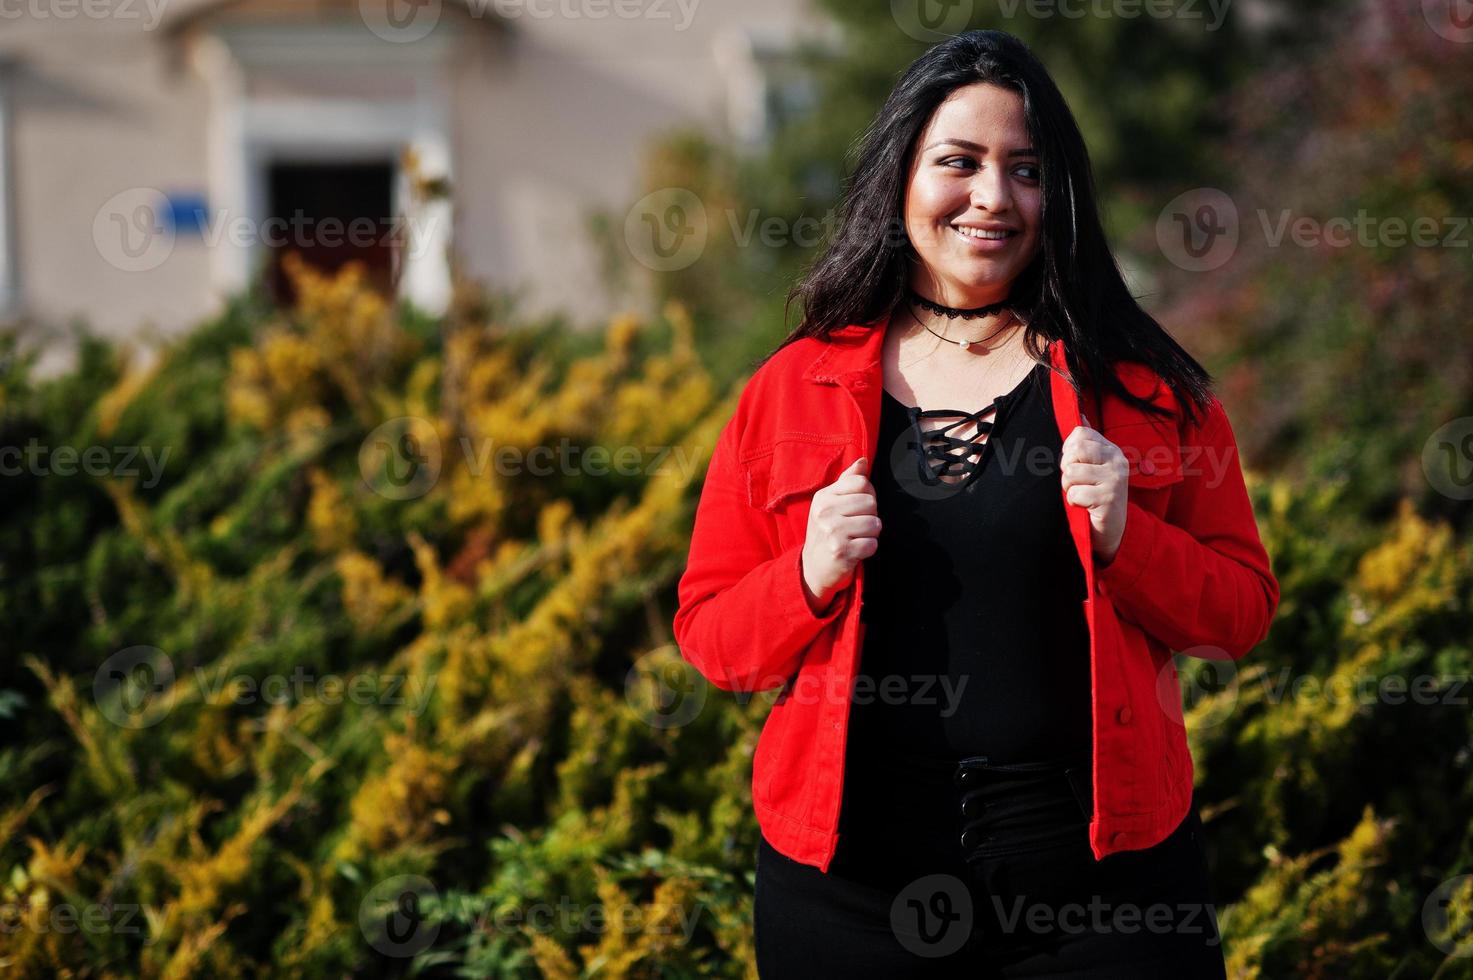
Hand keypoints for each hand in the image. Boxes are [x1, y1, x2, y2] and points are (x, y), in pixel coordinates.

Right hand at [800, 456, 879, 613]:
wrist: (812, 569)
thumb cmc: (826, 533)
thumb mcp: (829, 504)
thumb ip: (847, 481)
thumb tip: (863, 461)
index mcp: (823, 497)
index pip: (861, 482)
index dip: (868, 495)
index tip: (858, 507)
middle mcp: (825, 512)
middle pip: (871, 503)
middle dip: (870, 516)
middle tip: (856, 526)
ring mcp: (833, 532)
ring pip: (875, 523)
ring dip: (871, 534)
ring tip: (855, 538)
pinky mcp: (842, 552)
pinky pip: (873, 544)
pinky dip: (868, 549)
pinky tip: (855, 551)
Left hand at [1060, 415, 1128, 565]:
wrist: (1112, 531)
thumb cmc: (1096, 496)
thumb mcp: (1093, 467)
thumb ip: (1087, 443)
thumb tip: (1079, 415)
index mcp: (1111, 449)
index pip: (1080, 433)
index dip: (1068, 449)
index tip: (1075, 464)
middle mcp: (1117, 460)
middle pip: (1074, 449)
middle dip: (1066, 468)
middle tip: (1077, 483)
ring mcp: (1115, 478)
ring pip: (1071, 472)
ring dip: (1069, 488)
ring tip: (1082, 495)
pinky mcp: (1110, 498)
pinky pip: (1075, 493)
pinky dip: (1074, 503)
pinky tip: (1086, 507)